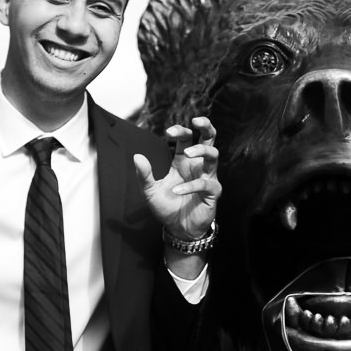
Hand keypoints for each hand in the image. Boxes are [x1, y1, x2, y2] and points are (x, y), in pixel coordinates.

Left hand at [134, 116, 219, 240]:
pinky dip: (192, 185)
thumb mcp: (150, 191)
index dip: (180, 131)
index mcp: (183, 161)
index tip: (168, 131)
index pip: (186, 138)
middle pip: (209, 139)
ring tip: (188, 153)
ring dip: (201, 150)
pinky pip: (207, 183)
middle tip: (197, 120)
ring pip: (213, 155)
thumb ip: (144, 174)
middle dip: (206, 126)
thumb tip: (137, 156)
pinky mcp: (213, 192)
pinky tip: (177, 190)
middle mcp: (197, 166)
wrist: (178, 229)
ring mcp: (207, 177)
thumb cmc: (166, 208)